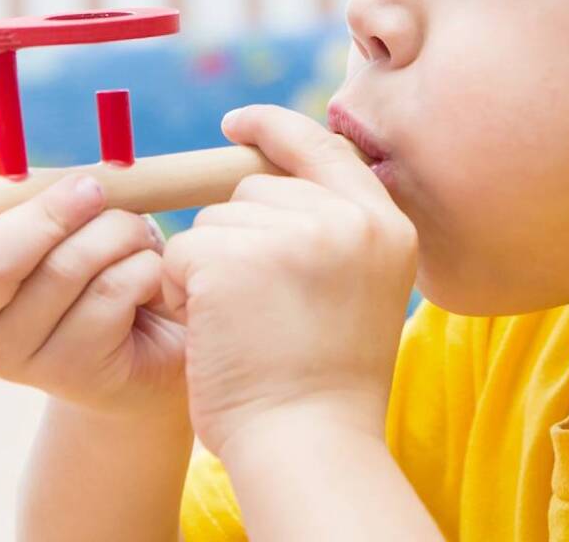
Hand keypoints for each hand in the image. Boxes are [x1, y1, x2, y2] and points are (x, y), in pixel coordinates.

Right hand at [0, 154, 186, 418]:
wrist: (160, 334)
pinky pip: (111, 292)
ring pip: (63, 269)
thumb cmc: (93, 259)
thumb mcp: (45, 215)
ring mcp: (20, 357)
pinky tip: (149, 276)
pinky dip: (142, 265)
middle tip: (92, 188)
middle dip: (49, 213)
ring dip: (116, 231)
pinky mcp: (75, 372)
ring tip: (137, 234)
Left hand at [161, 105, 417, 459]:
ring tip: (244, 327)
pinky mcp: (230, 258)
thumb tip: (268, 178)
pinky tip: (216, 332)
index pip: (324, 147)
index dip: (275, 130)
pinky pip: (183, 251)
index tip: (236, 123)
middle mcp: (345, 220)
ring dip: (210, 269)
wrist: (310, 445)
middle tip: (259, 309)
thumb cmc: (325, 385)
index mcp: (386, 227)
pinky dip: (183, 291)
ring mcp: (289, 235)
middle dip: (238, 238)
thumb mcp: (359, 290)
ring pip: (215, 221)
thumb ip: (333, 231)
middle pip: (256, 189)